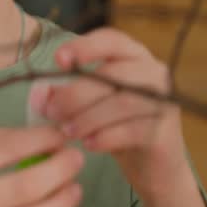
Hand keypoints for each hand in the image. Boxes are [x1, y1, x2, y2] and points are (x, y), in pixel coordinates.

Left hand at [44, 28, 190, 200]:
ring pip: (124, 102)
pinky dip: (105, 137)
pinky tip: (89, 144)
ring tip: (67, 132)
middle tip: (52, 112)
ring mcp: (164, 100)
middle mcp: (153, 72)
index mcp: (132, 56)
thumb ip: (62, 94)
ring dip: (88, 117)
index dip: (84, 46)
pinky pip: (133, 130)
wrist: (151, 166)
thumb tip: (40, 93)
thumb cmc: (114, 126)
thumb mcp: (85, 106)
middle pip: (114, 73)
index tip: (58, 60)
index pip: (111, 39)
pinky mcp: (166, 131)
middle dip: (77, 93)